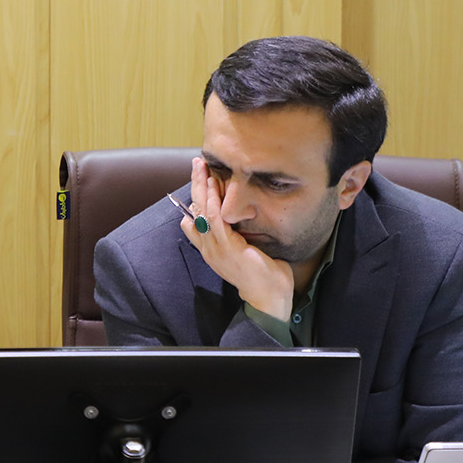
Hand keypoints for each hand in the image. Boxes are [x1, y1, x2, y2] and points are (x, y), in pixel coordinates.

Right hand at [183, 157, 296, 321]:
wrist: (268, 298)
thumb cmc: (262, 276)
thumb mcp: (244, 253)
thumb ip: (235, 237)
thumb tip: (236, 220)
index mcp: (210, 250)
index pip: (194, 220)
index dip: (195, 197)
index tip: (200, 178)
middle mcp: (208, 248)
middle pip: (194, 210)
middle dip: (195, 185)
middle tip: (197, 164)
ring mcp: (215, 248)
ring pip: (202, 211)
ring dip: (201, 186)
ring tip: (202, 167)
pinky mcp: (227, 247)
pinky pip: (215, 219)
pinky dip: (212, 200)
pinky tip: (213, 186)